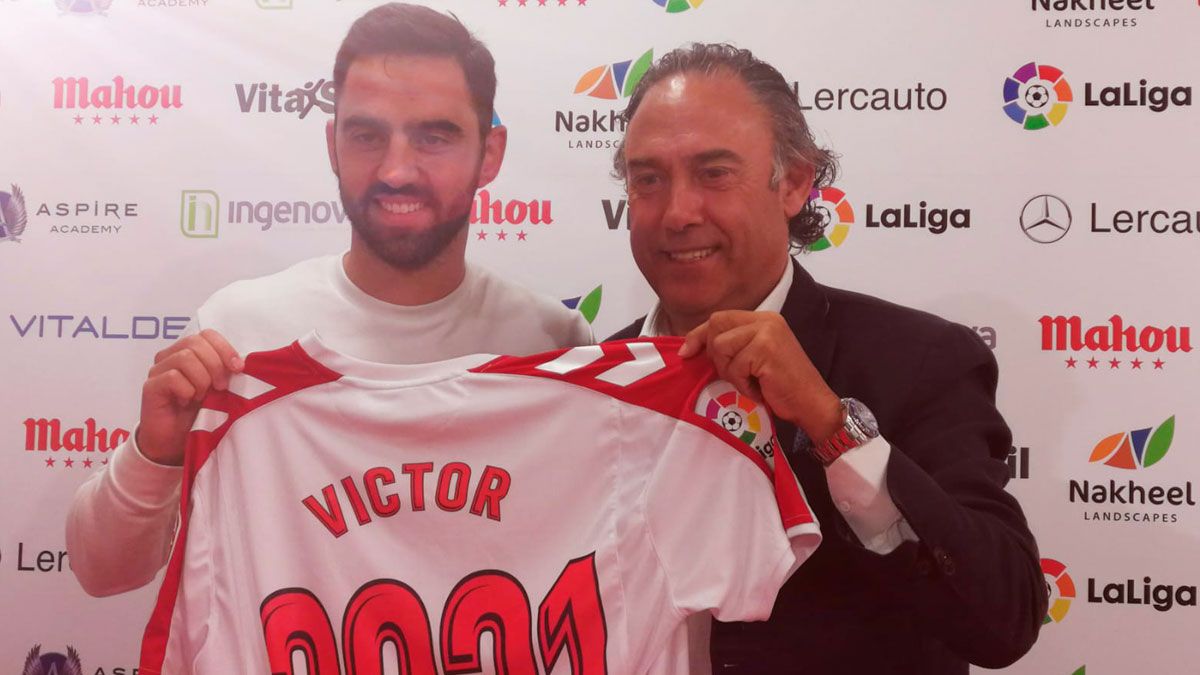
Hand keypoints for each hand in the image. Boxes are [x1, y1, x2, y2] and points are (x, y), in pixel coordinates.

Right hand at [136, 329, 241, 465]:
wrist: (174, 441)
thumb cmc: (197, 413)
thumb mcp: (217, 388)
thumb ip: (224, 371)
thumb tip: (241, 362)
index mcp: (188, 352)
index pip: (207, 334)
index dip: (225, 348)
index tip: (238, 368)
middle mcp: (170, 356)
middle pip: (195, 343)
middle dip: (215, 365)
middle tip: (221, 387)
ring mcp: (157, 370)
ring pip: (185, 358)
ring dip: (201, 379)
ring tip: (202, 397)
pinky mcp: (150, 386)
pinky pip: (173, 377)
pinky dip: (187, 390)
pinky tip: (187, 403)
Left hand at [679, 310, 842, 443]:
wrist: (811, 404)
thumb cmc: (780, 387)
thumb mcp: (754, 359)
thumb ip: (733, 346)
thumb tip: (692, 346)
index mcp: (762, 319)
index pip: (719, 318)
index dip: (698, 335)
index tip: (686, 352)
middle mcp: (765, 320)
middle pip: (716, 326)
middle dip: (716, 355)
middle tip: (736, 375)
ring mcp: (767, 332)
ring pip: (721, 347)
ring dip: (731, 372)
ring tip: (751, 382)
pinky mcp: (765, 348)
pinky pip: (734, 366)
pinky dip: (743, 384)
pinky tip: (759, 389)